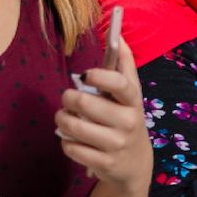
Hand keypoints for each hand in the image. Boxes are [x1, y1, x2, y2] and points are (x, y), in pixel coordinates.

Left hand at [55, 38, 150, 196]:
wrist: (135, 163)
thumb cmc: (126, 117)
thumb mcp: (130, 93)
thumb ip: (123, 63)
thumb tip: (117, 34)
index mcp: (133, 101)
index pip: (119, 84)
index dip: (99, 76)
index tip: (85, 75)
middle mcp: (127, 122)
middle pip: (85, 104)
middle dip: (68, 98)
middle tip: (67, 98)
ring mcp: (116, 144)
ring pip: (74, 126)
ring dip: (62, 119)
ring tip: (64, 117)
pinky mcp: (103, 163)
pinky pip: (71, 147)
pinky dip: (65, 141)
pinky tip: (71, 138)